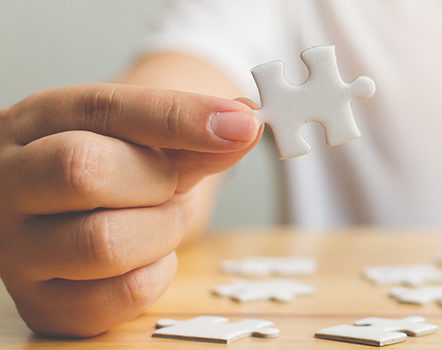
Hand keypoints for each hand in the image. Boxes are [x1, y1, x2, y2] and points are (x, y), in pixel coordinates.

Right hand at [0, 83, 260, 336]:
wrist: (79, 217)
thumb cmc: (117, 169)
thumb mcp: (148, 140)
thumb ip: (194, 134)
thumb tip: (244, 125)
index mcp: (33, 123)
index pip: (103, 109)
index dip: (180, 117)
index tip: (241, 124)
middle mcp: (7, 182)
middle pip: (82, 170)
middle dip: (154, 180)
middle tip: (166, 185)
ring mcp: (16, 250)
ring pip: (102, 242)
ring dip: (159, 231)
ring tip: (156, 221)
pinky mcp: (43, 305)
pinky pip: (120, 295)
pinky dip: (156, 274)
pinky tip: (147, 257)